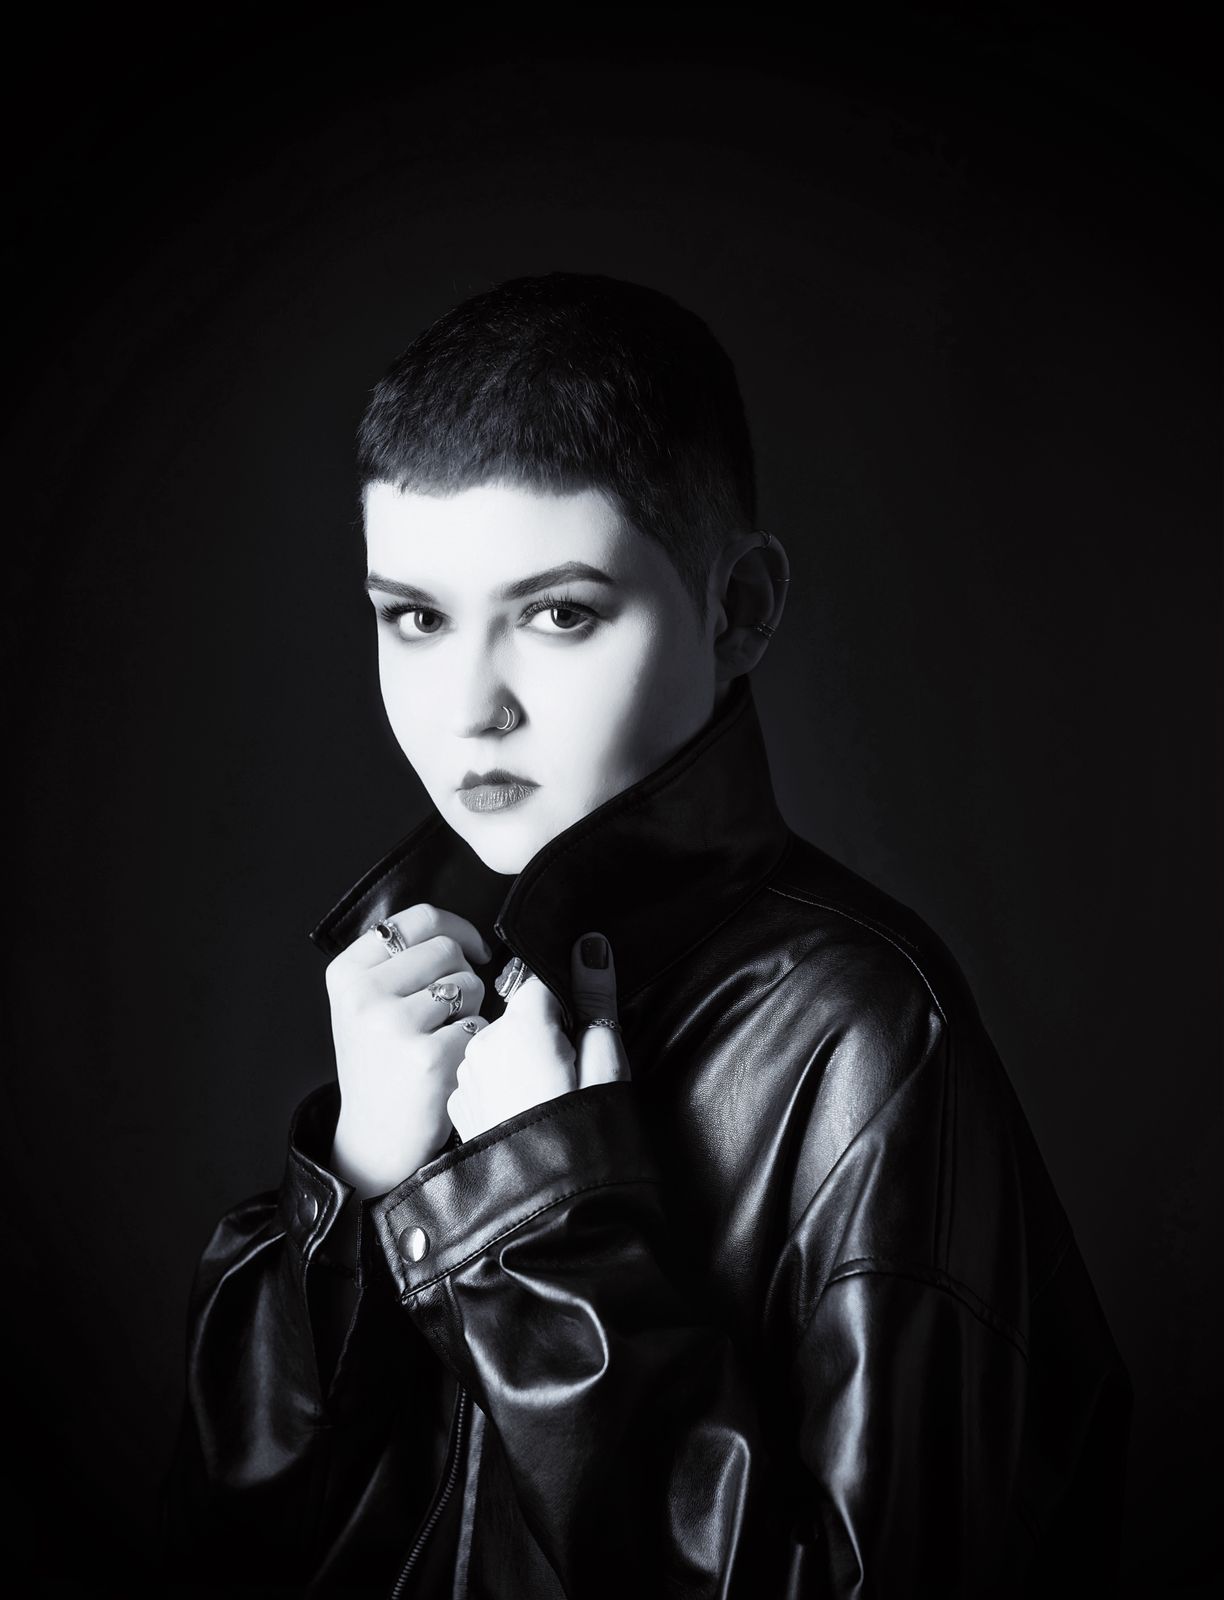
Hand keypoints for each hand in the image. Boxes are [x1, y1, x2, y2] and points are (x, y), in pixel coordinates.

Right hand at [324, 903, 491, 1196]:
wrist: (375, 1137)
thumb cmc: (381, 1063)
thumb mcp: (366, 1003)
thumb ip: (398, 961)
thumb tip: (463, 934)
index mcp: (347, 974)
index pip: (417, 919)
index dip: (456, 927)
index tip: (472, 948)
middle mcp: (364, 995)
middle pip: (447, 949)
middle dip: (462, 974)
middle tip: (447, 1010)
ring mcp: (394, 1026)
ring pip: (468, 984)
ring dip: (470, 1009)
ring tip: (442, 1037)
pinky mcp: (428, 1058)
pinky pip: (478, 1024)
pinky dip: (474, 1043)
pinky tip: (449, 1063)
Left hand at [447, 932, 629, 1141]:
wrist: (543, 1215)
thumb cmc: (583, 1143)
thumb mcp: (607, 1069)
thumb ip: (597, 1003)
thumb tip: (591, 949)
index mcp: (521, 1027)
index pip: (539, 982)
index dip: (568, 1003)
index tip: (582, 1033)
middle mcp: (482, 1045)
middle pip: (518, 1015)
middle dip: (545, 1033)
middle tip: (572, 1075)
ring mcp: (465, 1077)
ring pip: (499, 1046)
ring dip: (521, 1061)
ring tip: (548, 1101)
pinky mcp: (459, 1107)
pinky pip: (484, 1078)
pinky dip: (503, 1088)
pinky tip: (524, 1117)